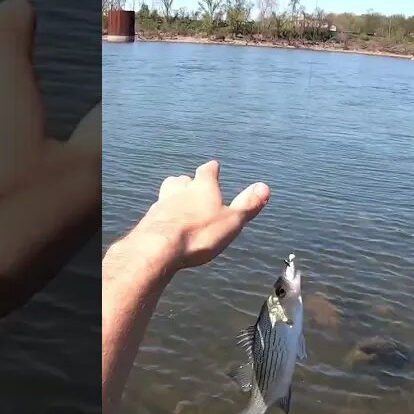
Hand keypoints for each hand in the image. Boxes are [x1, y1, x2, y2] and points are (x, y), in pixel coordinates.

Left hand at [134, 160, 269, 270]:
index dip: (211, 169)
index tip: (214, 166)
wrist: (159, 247)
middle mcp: (179, 191)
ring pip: (166, 193)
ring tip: (177, 202)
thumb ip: (247, 204)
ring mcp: (161, 205)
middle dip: (187, 182)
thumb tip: (264, 187)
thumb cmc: (199, 233)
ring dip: (173, 195)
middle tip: (192, 185)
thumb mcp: (232, 221)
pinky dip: (162, 215)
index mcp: (202, 188)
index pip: (207, 172)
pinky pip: (156, 213)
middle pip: (181, 180)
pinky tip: (165, 223)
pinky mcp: (148, 221)